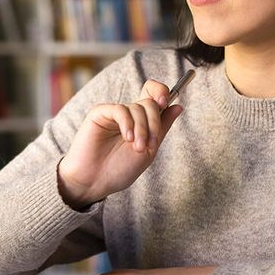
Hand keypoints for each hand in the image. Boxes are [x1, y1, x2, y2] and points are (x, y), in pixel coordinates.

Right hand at [57, 80, 183, 207]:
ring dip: (142, 129)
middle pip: (149, 102)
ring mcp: (114, 113)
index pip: (153, 94)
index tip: (165, 103)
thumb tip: (178, 106)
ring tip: (137, 147)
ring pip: (137, 108)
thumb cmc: (119, 169)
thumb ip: (161, 127)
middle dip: (154, 123)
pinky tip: (127, 138)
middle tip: (149, 144)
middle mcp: (128, 114)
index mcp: (141, 121)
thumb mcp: (149, 150)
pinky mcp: (99, 114)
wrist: (95, 182)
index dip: (161, 92)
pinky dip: (128, 124)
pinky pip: (120, 110)